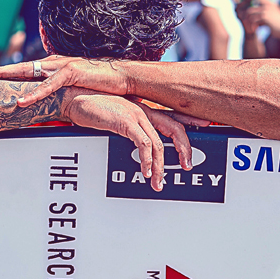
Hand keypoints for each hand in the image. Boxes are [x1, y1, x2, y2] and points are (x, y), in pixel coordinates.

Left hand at [0, 56, 130, 104]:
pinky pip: (49, 85)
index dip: (9, 73)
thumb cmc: (103, 84)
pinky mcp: (72, 73)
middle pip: (22, 67)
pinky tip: (21, 101)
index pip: (28, 70)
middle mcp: (56, 63)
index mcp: (56, 66)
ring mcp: (63, 66)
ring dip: (8, 75)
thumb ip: (63, 93)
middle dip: (0, 70)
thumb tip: (54, 104)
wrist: (124, 76)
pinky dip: (34, 94)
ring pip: (29, 71)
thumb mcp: (78, 88)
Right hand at [59, 88, 191, 191]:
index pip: (173, 114)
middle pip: (175, 128)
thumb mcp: (114, 116)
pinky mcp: (125, 120)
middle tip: (187, 166)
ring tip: (158, 182)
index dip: (191, 119)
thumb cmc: (89, 106)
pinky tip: (145, 171)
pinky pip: (144, 144)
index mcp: (142, 106)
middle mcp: (143, 108)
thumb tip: (134, 142)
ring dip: (161, 166)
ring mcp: (136, 114)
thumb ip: (127, 126)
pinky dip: (147, 160)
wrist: (72, 96)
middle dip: (185, 148)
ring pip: (159, 143)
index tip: (207, 125)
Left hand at [237, 0, 279, 35]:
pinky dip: (252, 24)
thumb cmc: (279, 23)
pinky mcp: (265, 17)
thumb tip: (253, 10)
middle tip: (237, 7)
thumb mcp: (273, 14)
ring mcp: (266, 10)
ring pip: (250, 11)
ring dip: (246, 18)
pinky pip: (253, 19)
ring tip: (245, 23)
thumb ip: (265, 10)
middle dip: (244, 1)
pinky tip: (253, 29)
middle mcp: (268, 4)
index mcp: (269, 2)